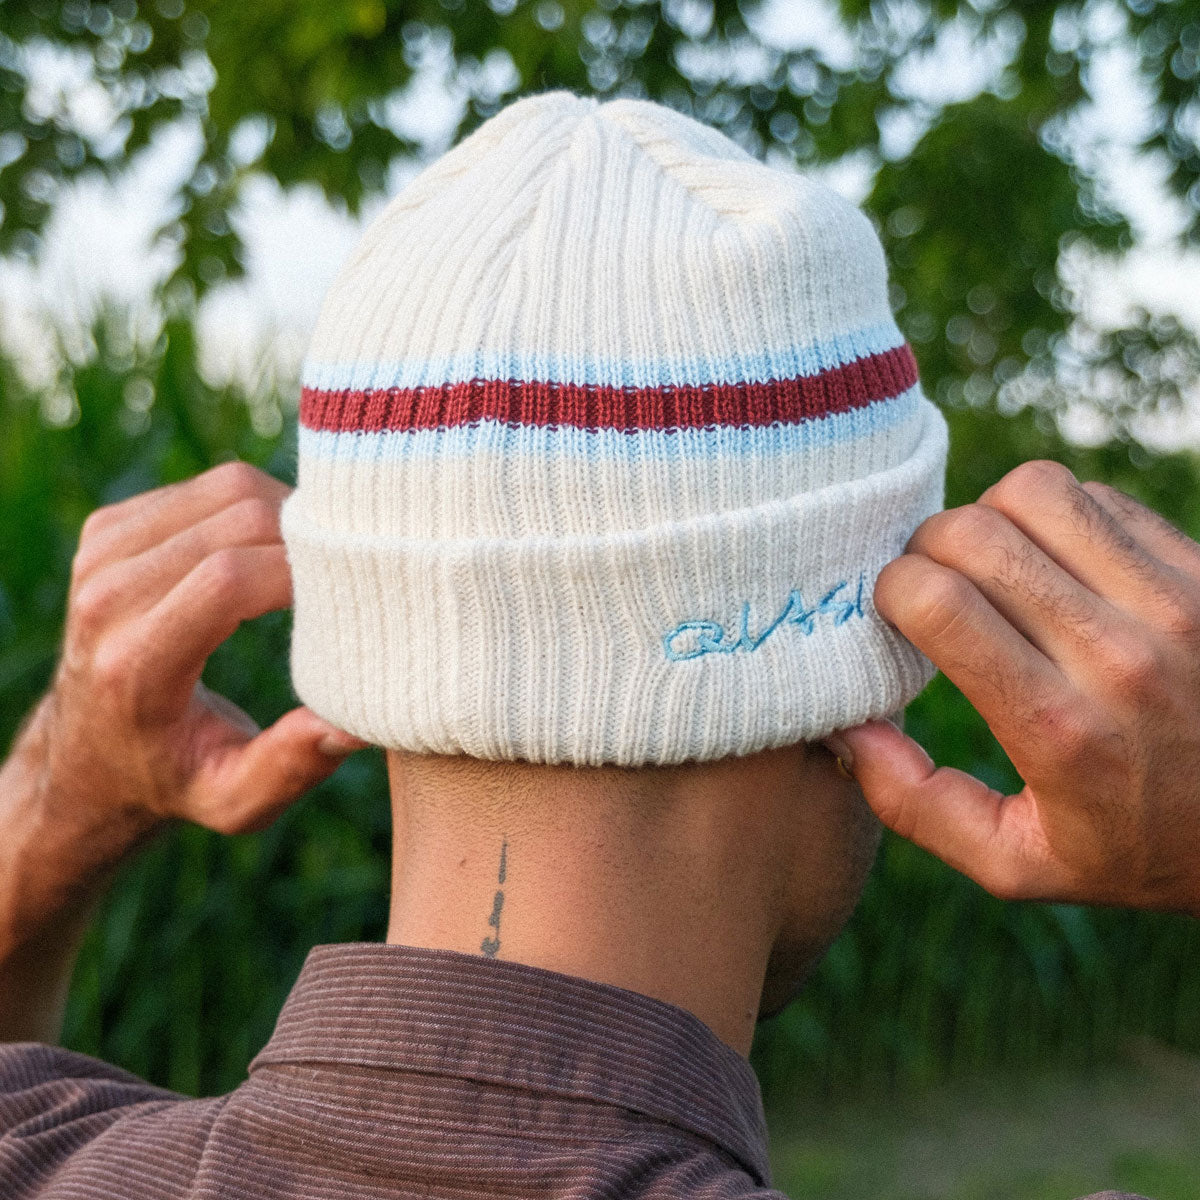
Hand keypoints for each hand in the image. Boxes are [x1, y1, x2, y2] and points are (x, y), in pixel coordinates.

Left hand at [34, 459, 370, 840]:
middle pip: (237, 519)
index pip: (229, 579)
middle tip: (354, 569)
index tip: (358, 591)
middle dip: (310, 534)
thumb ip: (290, 766)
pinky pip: (207, 488)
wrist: (87, 755)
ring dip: (289, 513)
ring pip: (228, 489)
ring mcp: (101, 554)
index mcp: (135, 664)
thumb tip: (355, 724)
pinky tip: (272, 551)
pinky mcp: (108, 528)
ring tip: (320, 559)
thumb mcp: (233, 800)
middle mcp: (107, 598)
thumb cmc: (176, 778)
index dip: (305, 570)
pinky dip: (255, 508)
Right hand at [822, 459, 1199, 913]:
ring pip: (1035, 491)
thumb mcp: (1020, 864)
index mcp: (1059, 730)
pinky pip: (1099, 497)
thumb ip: (917, 806)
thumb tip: (849, 729)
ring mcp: (1173, 601)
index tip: (894, 615)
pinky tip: (1053, 563)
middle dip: (926, 548)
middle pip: (974, 534)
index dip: (890, 591)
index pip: (937, 601)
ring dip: (990, 516)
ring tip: (991, 564)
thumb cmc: (1142, 849)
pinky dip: (1055, 515)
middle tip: (931, 585)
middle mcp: (1118, 655)